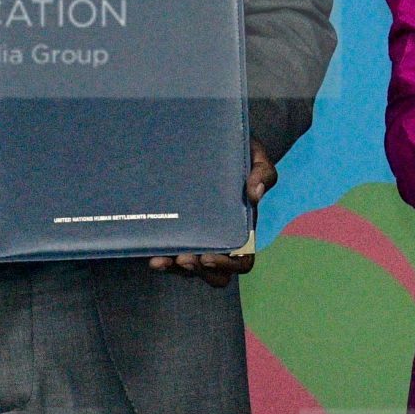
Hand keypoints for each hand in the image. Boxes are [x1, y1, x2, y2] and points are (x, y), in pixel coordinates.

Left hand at [149, 143, 275, 286]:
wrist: (215, 139)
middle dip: (199, 272)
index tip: (209, 257)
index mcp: (242, 228)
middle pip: (215, 273)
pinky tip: (151, 253)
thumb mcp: (255, 156)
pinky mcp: (177, 230)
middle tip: (184, 259)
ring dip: (176, 270)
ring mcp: (198, 237)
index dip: (228, 265)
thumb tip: (254, 194)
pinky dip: (162, 260)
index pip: (242, 260)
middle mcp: (220, 238)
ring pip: (190, 269)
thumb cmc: (238, 152)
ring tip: (160, 260)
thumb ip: (263, 172)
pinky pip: (170, 254)